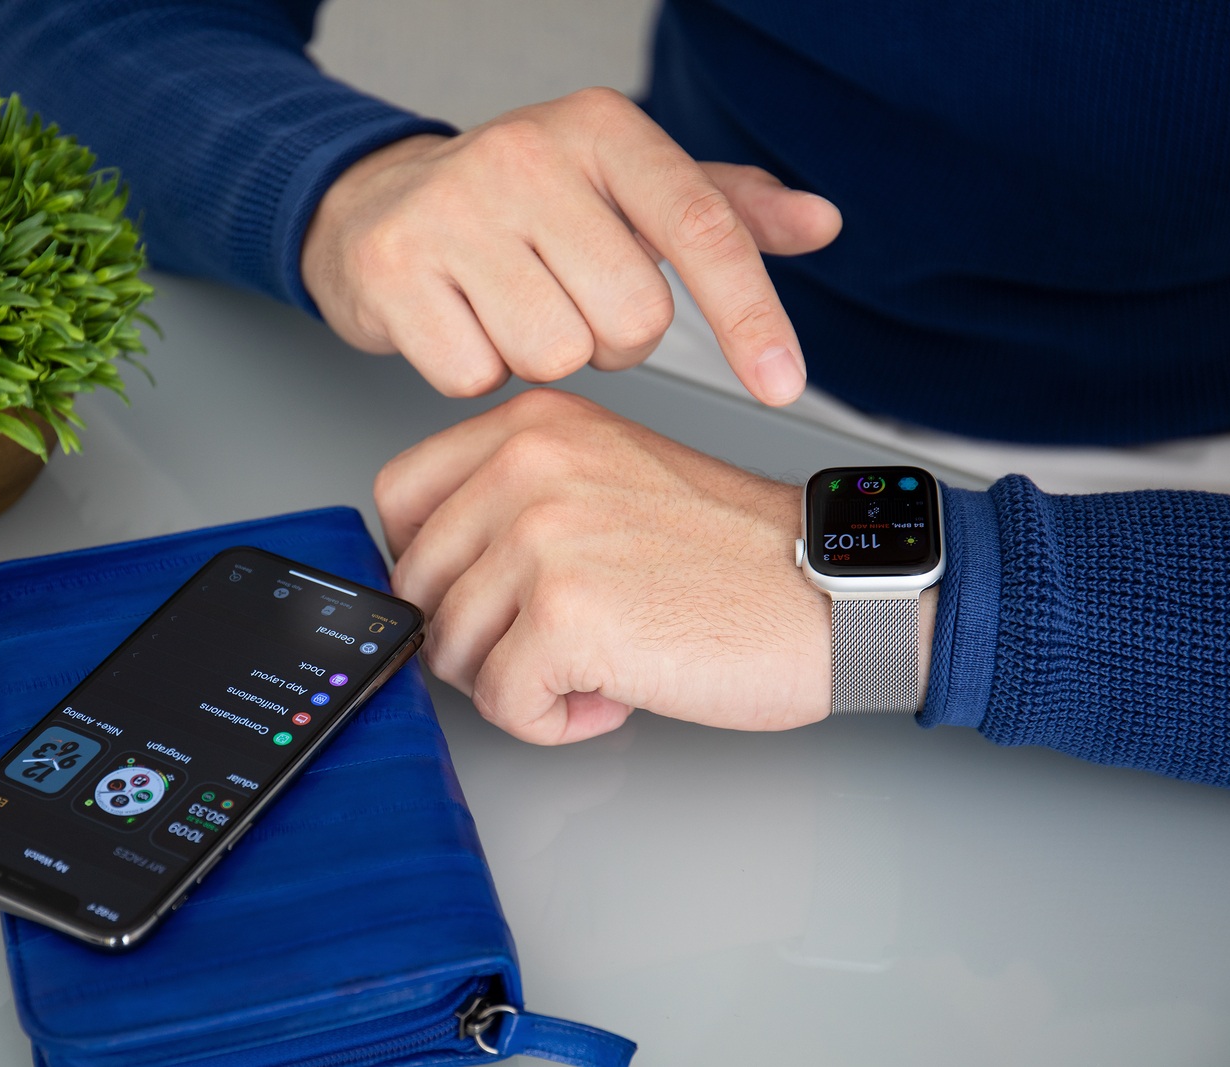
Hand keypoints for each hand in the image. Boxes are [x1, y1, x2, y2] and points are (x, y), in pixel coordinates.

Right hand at [301, 87, 840, 402]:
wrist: (376, 202)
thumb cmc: (520, 204)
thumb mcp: (625, 187)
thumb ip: (724, 208)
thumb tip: (821, 223)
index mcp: (600, 128)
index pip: (702, 228)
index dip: (751, 315)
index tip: (783, 383)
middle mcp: (526, 156)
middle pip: (631, 320)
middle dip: (612, 339)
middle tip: (570, 301)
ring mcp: (452, 210)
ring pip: (555, 356)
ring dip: (543, 356)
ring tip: (511, 309)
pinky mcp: (394, 271)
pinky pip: (476, 377)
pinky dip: (477, 371)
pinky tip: (462, 324)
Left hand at [374, 388, 833, 744]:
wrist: (831, 591)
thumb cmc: (732, 552)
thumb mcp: (608, 476)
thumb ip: (514, 502)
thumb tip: (428, 573)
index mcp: (532, 426)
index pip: (398, 498)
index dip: (428, 566)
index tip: (478, 595)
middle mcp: (527, 467)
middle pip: (419, 585)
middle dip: (476, 637)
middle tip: (552, 646)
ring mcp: (542, 539)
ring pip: (453, 650)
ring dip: (520, 683)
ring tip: (597, 665)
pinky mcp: (566, 617)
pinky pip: (503, 703)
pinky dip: (553, 722)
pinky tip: (614, 694)